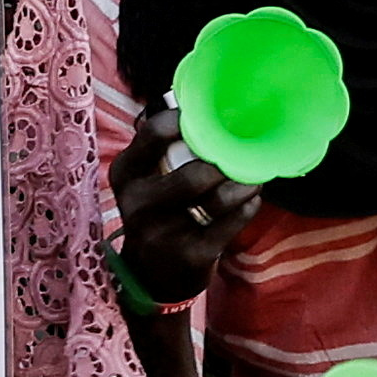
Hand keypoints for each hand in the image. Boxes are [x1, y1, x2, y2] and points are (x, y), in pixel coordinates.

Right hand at [109, 115, 256, 300]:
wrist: (150, 277)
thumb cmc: (156, 213)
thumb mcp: (144, 181)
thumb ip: (161, 147)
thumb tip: (192, 99)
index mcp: (125, 174)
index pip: (152, 133)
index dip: (184, 120)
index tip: (208, 117)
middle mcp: (138, 204)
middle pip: (192, 174)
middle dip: (225, 162)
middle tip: (241, 154)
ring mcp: (163, 234)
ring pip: (218, 199)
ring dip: (243, 184)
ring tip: (251, 177)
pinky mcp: (191, 256)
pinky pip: (232, 222)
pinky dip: (248, 206)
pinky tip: (249, 200)